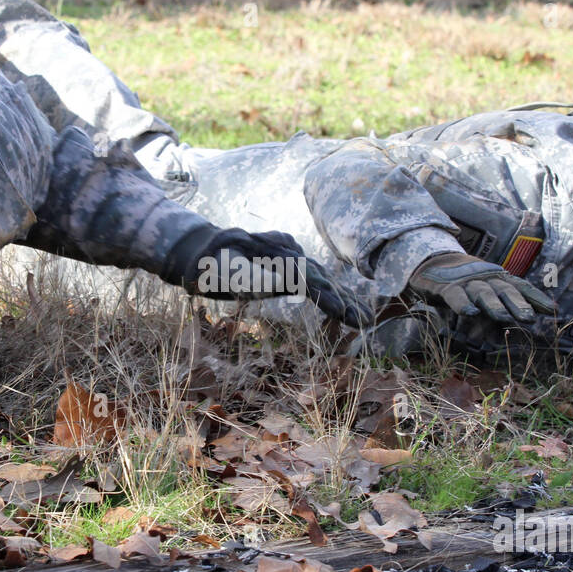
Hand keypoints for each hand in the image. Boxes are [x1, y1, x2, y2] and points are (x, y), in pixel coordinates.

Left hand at [187, 228, 373, 328]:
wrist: (206, 248)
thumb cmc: (213, 264)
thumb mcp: (226, 271)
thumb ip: (253, 276)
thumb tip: (284, 280)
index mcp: (277, 256)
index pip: (310, 279)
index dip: (329, 297)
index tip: (345, 314)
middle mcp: (290, 253)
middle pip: (323, 279)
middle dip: (346, 302)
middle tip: (366, 323)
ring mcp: (293, 256)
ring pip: (324, 279)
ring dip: (345, 300)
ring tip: (366, 319)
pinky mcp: (293, 264)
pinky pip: (318, 279)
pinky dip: (335, 294)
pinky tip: (350, 306)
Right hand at [408, 252, 555, 325]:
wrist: (432, 261)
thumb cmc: (463, 282)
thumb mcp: (484, 290)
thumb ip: (499, 306)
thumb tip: (520, 326)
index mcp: (497, 279)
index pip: (520, 287)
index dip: (535, 297)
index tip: (551, 309)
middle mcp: (485, 278)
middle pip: (505, 290)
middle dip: (518, 303)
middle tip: (529, 318)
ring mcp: (466, 281)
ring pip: (483, 292)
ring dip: (494, 305)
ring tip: (504, 318)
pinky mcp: (446, 286)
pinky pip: (456, 295)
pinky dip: (463, 304)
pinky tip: (470, 313)